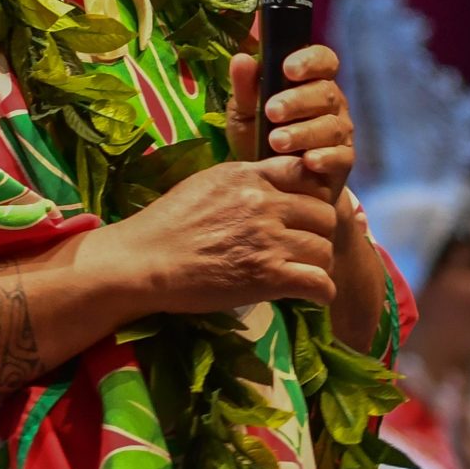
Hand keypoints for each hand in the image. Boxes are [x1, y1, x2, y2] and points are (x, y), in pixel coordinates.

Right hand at [94, 156, 338, 315]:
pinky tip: (312, 294)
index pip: (306, 173)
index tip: (304, 211)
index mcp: (249, 176)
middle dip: (318, 231)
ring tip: (304, 272)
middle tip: (305, 247)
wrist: (144, 262)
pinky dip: (321, 292)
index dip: (311, 194)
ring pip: (325, 249)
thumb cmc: (166, 224)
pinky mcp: (268, 277)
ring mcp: (269, 240)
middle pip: (324, 213)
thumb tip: (267, 182)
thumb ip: (243, 180)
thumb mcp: (205, 183)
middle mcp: (264, 203)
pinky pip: (320, 283)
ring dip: (319, 262)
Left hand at [228, 44, 354, 206]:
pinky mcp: (343, 161)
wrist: (272, 185)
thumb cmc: (258, 138)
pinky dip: (325, 157)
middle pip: (325, 93)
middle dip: (297, 101)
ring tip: (276, 141)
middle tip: (271, 111)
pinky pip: (341, 156)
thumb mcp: (245, 112)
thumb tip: (241, 59)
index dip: (309, 60)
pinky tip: (308, 160)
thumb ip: (244, 87)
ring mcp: (340, 132)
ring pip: (331, 126)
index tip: (288, 68)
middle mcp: (331, 103)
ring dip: (303, 132)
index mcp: (310, 81)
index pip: (323, 59)